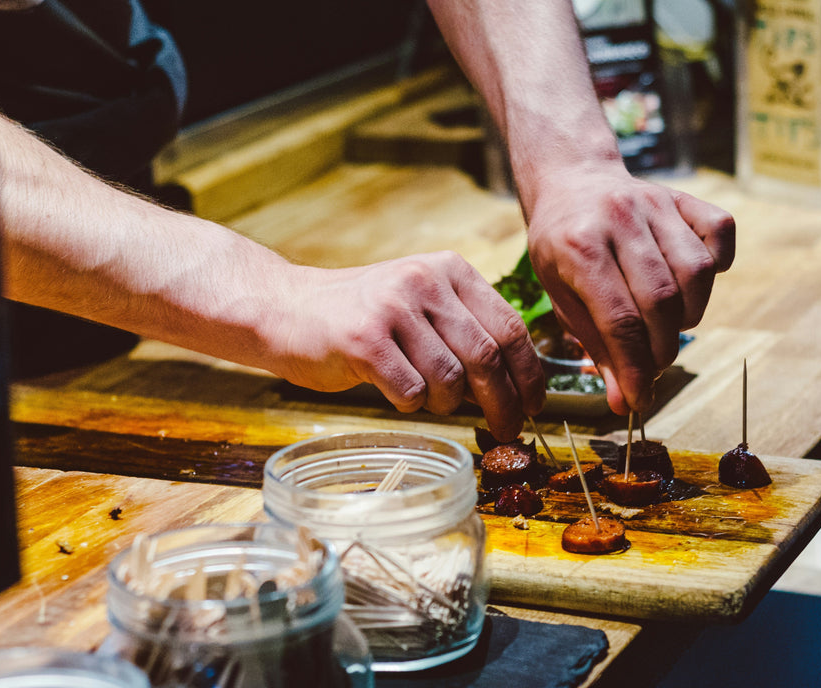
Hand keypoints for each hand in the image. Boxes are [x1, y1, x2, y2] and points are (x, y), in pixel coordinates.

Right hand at [275, 251, 544, 440]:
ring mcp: (393, 308)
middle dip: (503, 402)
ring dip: (448, 404)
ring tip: (432, 401)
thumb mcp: (421, 303)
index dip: (529, 373)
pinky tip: (397, 394)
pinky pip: (410, 391)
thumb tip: (518, 382)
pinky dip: (410, 404)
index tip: (535, 404)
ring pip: (450, 378)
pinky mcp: (363, 339)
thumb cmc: (361, 317)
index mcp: (449, 270)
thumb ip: (465, 328)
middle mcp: (424, 281)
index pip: (510, 326)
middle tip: (506, 429)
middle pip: (487, 356)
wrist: (286, 310)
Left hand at [525, 163, 734, 414]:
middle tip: (652, 364)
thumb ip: (594, 346)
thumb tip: (625, 403)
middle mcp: (620, 219)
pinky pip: (720, 231)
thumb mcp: (560, 295)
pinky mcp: (682, 197)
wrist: (570, 181)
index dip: (634, 369)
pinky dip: (719, 263)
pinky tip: (693, 283)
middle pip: (662, 300)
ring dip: (690, 314)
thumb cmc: (562, 248)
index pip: (619, 320)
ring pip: (697, 271)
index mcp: (578, 247)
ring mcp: (655, 203)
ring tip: (668, 325)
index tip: (638, 400)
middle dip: (662, 348)